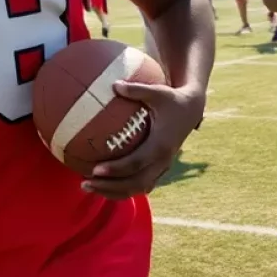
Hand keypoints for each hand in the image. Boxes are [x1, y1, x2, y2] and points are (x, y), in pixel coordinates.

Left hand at [82, 82, 205, 199]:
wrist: (192, 110)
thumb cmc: (171, 99)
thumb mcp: (157, 91)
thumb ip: (136, 89)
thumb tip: (113, 84)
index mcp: (160, 145)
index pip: (135, 163)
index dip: (115, 169)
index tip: (95, 170)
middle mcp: (162, 160)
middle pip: (135, 183)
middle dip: (110, 187)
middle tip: (85, 183)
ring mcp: (162, 167)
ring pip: (138, 188)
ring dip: (114, 192)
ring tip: (88, 187)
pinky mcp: (160, 168)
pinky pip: (141, 184)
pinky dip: (122, 189)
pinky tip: (102, 184)